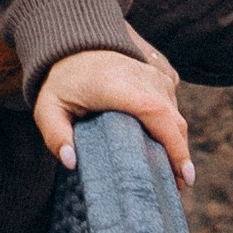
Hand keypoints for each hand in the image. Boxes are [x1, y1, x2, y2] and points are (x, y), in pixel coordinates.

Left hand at [33, 46, 192, 187]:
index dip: (175, 145)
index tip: (184, 175)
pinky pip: (172, 106)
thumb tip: (71, 162)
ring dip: (176, 144)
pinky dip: (172, 129)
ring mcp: (153, 75)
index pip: (156, 114)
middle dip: (181, 155)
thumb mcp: (47, 108)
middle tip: (178, 186)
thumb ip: (55, 135)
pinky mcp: (158, 76)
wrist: (75, 45)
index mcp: (117, 86)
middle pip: (174, 121)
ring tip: (171, 174)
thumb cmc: (62, 81)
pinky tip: (164, 150)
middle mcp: (142, 78)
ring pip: (175, 115)